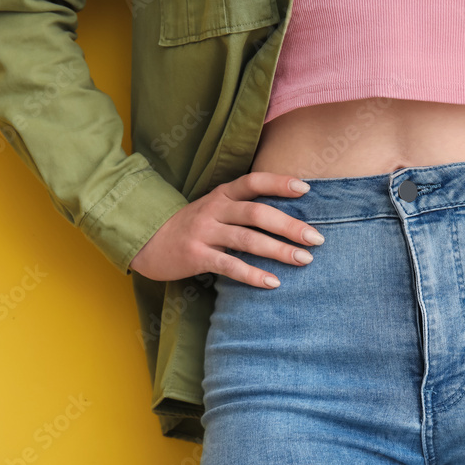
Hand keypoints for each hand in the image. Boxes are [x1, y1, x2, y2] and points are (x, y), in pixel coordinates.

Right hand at [129, 172, 323, 287]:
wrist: (147, 242)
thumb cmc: (193, 226)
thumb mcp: (215, 208)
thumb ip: (244, 207)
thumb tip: (290, 215)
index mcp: (222, 194)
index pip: (253, 182)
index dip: (279, 183)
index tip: (306, 189)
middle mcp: (214, 209)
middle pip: (257, 213)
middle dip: (290, 226)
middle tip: (317, 238)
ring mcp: (204, 232)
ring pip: (247, 240)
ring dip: (279, 250)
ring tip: (305, 260)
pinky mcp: (196, 257)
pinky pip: (229, 266)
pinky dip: (253, 275)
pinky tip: (273, 282)